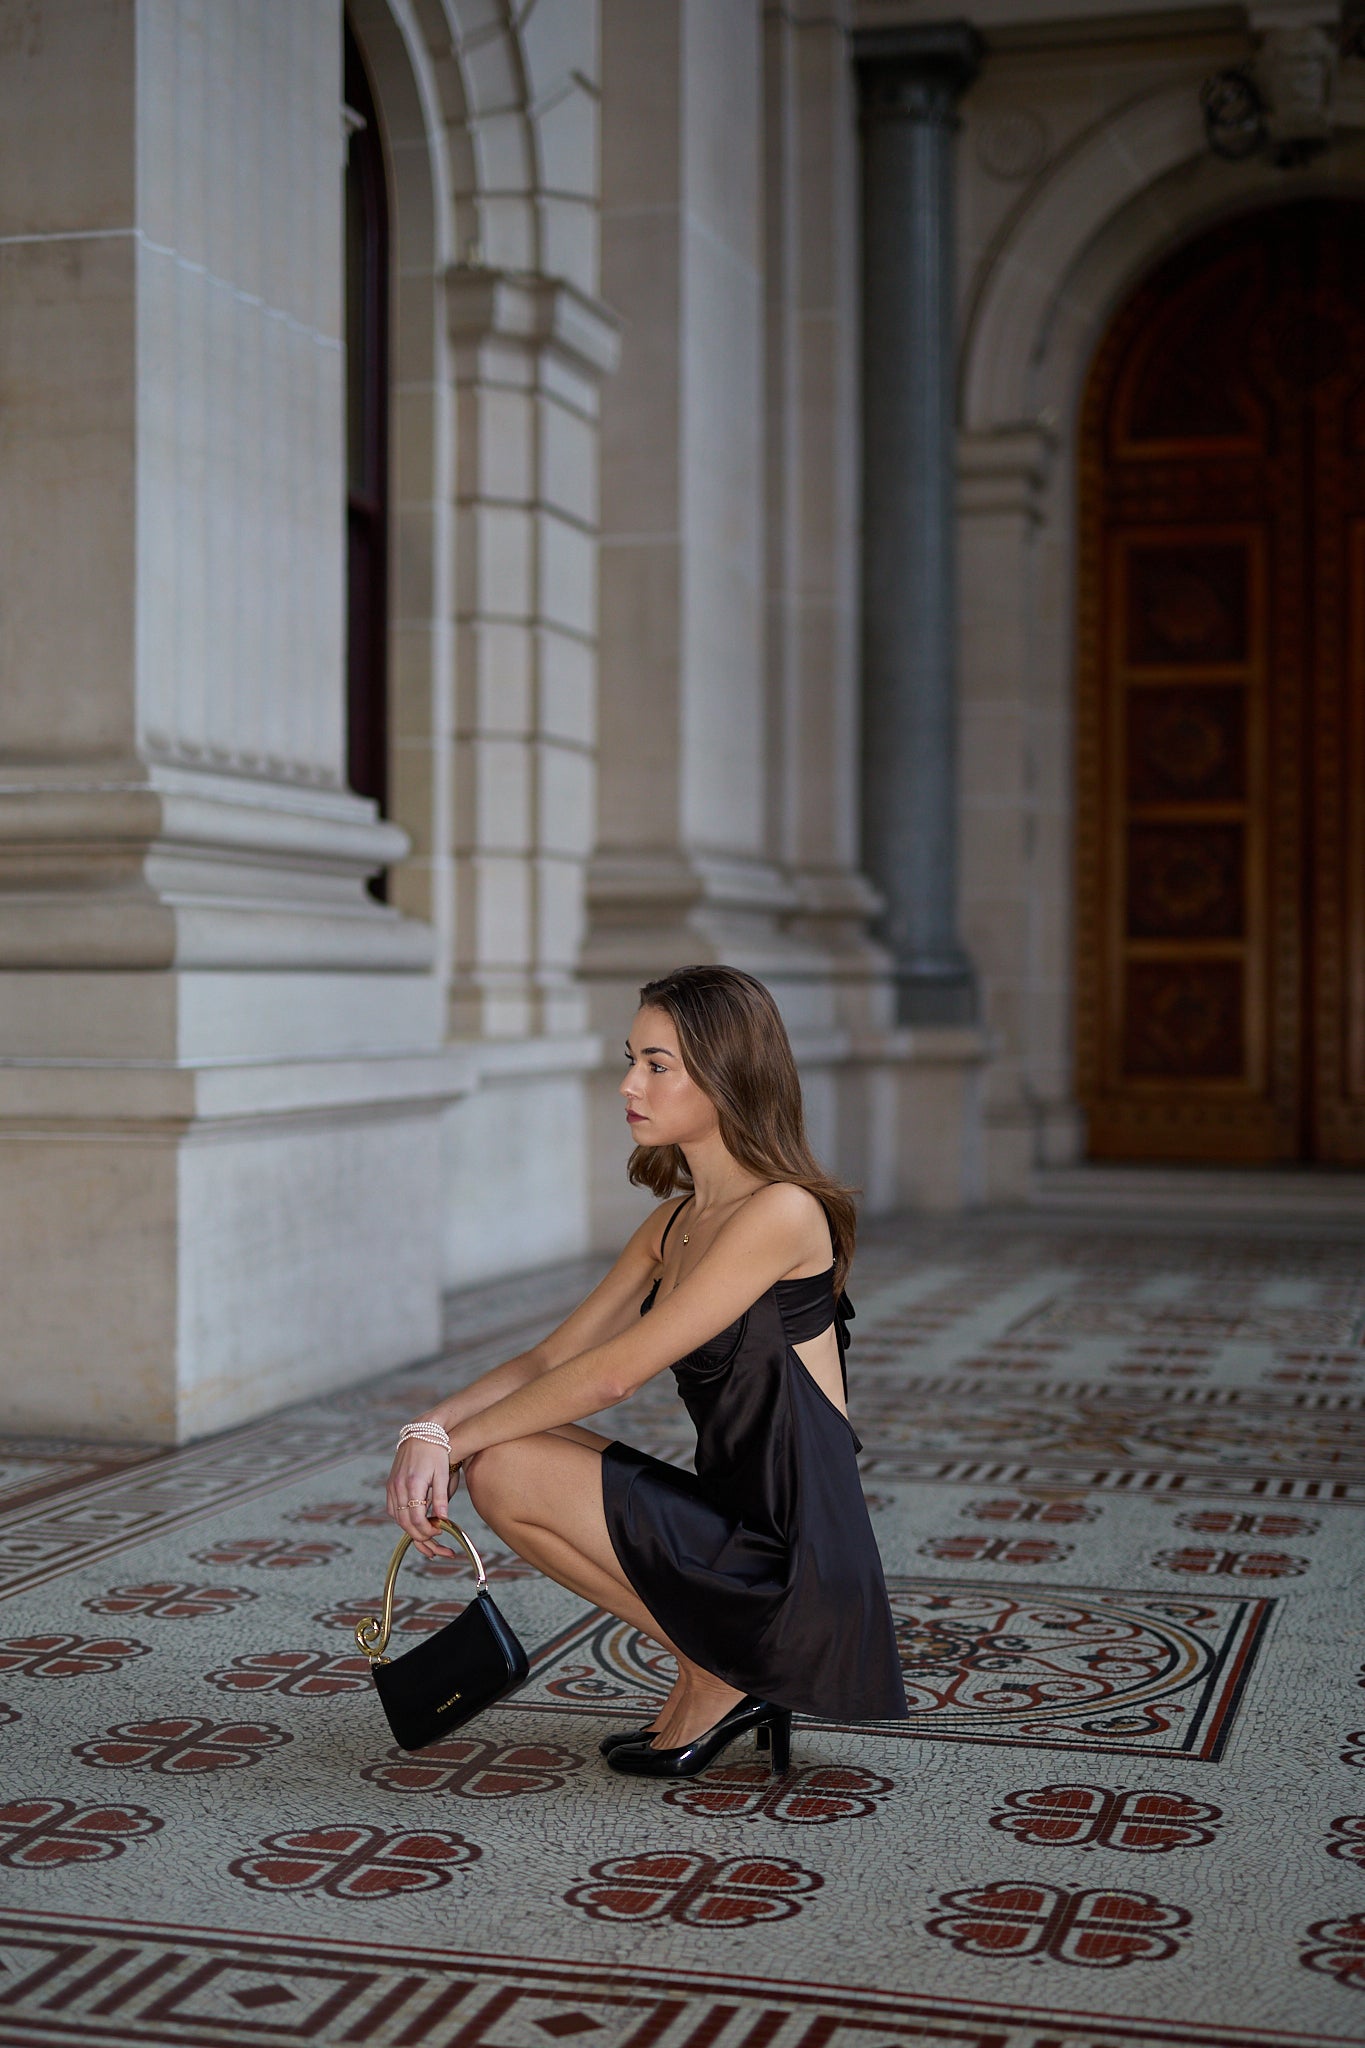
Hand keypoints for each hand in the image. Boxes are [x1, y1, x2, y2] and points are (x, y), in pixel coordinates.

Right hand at [385, 1441, 460, 1559]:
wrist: (421, 1433)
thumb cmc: (436, 1452)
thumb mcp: (443, 1473)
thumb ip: (441, 1497)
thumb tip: (443, 1519)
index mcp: (413, 1484)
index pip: (416, 1518)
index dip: (427, 1530)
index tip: (439, 1531)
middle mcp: (399, 1486)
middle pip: (404, 1522)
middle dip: (418, 1534)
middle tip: (432, 1537)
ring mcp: (392, 1485)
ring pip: (396, 1517)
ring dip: (408, 1528)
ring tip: (424, 1530)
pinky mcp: (390, 1484)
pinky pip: (392, 1508)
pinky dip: (401, 1517)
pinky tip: (412, 1519)